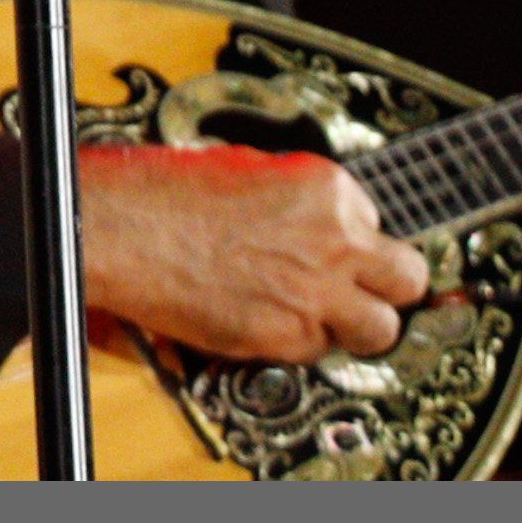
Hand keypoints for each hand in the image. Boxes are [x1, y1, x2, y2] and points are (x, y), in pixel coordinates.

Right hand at [76, 140, 429, 361]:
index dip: (353, 237)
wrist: (115, 232)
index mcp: (324, 189)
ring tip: (326, 316)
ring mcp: (314, 294)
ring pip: (381, 328)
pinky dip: (301, 343)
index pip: (376, 219)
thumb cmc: (156, 194)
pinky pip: (319, 351)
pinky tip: (271, 322)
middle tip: (363, 286)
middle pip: (406, 277)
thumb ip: (293, 199)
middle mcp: (333, 242)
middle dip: (385, 284)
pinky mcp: (285, 337)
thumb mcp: (241, 171)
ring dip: (357, 323)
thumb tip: (309, 221)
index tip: (341, 247)